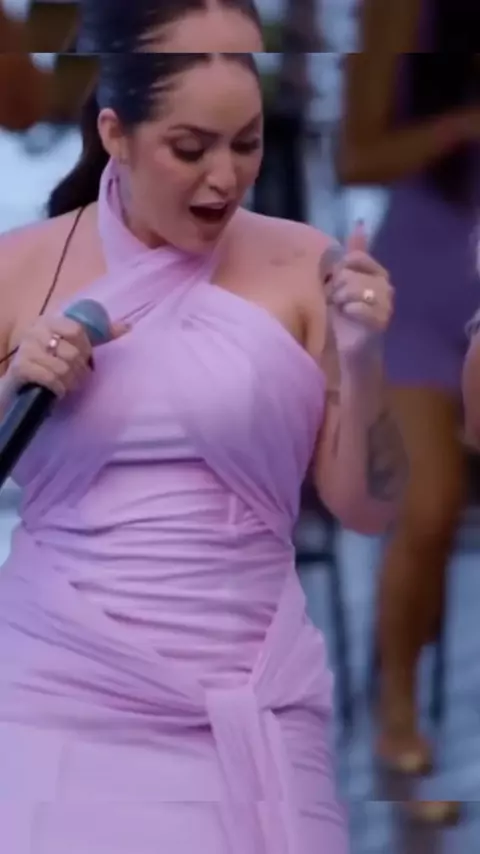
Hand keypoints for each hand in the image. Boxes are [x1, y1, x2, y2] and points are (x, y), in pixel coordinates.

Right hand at [6, 315, 127, 397]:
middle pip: (73, 352)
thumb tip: (129, 326)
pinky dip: (59, 389)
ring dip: (70, 382)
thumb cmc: (52, 360)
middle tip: (76, 376)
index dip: (86, 348)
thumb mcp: (73, 344)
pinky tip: (59, 391)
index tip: (84, 358)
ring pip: (62, 368)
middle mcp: (35, 332)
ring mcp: (26, 350)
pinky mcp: (21, 369)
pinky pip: (50, 379)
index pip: (77, 330)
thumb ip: (99, 335)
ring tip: (68, 384)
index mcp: (49, 321)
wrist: (20, 382)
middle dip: (79, 370)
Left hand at [320, 223, 393, 359]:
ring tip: (339, 310)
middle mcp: (386, 286)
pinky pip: (361, 307)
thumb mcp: (343, 281)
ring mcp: (386, 304)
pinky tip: (347, 316)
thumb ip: (352, 254)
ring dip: (341, 300)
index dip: (340, 270)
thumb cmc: (344, 316)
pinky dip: (349, 311)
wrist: (349, 352)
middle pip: (352, 274)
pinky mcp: (381, 322)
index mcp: (377, 272)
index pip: (357, 257)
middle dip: (336, 287)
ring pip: (356, 289)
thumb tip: (360, 223)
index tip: (333, 284)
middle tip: (335, 302)